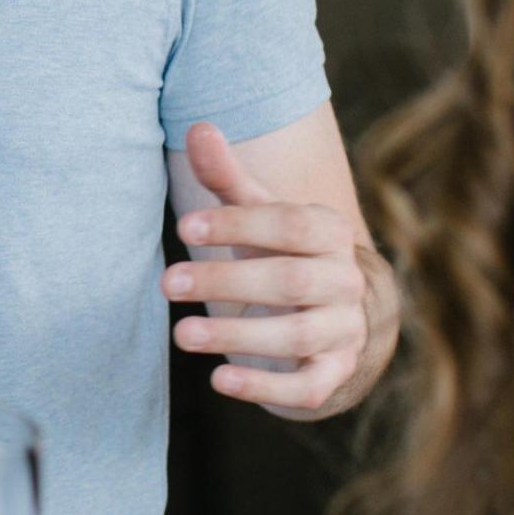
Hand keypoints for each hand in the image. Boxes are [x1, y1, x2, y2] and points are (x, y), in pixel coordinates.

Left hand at [163, 122, 373, 417]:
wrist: (331, 308)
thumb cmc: (280, 249)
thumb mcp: (257, 212)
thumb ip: (227, 177)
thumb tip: (198, 127)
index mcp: (329, 231)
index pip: (288, 223)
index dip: (237, 224)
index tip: (184, 225)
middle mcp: (345, 280)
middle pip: (289, 280)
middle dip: (226, 282)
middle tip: (168, 283)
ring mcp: (344, 329)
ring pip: (296, 336)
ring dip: (236, 336)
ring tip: (181, 334)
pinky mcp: (335, 372)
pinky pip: (308, 386)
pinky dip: (266, 387)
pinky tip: (219, 381)